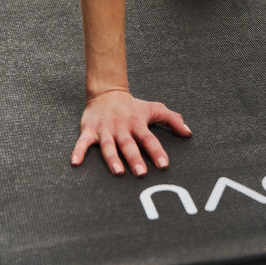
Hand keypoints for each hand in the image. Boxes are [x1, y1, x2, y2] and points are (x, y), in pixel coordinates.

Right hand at [70, 89, 191, 175]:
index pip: (149, 138)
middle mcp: (121, 127)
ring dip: (112, 159)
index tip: (164, 164)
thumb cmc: (132, 106)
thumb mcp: (153, 108)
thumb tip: (189, 132)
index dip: (156, 151)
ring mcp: (105, 129)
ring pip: (109, 146)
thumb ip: (172, 119)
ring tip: (118, 171)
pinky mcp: (90, 130)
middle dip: (135, 158)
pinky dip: (78, 151)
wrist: (107, 92)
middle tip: (141, 173)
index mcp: (137, 123)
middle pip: (129, 145)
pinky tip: (76, 162)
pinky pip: (83, 142)